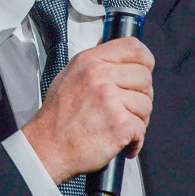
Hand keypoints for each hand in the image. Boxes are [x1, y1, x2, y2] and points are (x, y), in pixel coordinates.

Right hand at [21, 37, 154, 184]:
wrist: (47, 148)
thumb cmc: (57, 117)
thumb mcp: (69, 75)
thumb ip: (94, 62)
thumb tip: (113, 48)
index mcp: (90, 62)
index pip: (133, 47)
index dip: (145, 61)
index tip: (145, 70)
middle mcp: (100, 76)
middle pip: (145, 78)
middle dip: (141, 96)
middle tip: (128, 108)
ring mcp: (111, 99)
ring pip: (146, 104)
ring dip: (138, 119)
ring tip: (121, 126)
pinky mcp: (119, 123)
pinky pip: (142, 128)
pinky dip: (135, 139)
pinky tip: (122, 141)